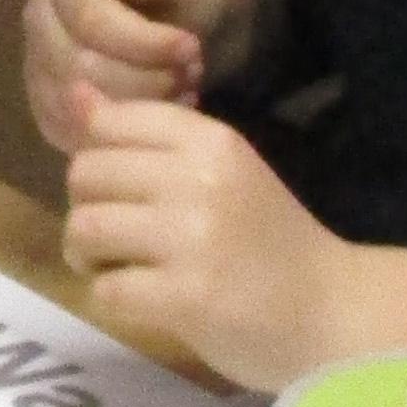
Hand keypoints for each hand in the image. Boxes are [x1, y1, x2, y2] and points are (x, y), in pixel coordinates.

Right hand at [22, 0, 274, 147]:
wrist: (183, 26)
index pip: (91, 22)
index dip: (144, 42)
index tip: (191, 49)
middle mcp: (39, 22)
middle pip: (81, 68)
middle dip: (145, 78)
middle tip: (190, 76)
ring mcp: (37, 67)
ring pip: (77, 107)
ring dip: (138, 109)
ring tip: (181, 94)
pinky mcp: (47, 108)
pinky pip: (74, 135)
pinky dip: (121, 132)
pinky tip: (158, 118)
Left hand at [60, 93, 406, 392]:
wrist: (332, 314)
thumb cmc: (271, 243)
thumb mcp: (220, 172)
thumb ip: (149, 138)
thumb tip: (75, 92)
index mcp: (213, 141)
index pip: (113, 121)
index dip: (97, 157)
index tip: (121, 188)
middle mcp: (201, 179)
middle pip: (86, 173)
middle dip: (88, 207)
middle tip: (117, 236)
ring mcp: (193, 238)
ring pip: (85, 227)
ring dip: (89, 256)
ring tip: (121, 268)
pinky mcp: (187, 297)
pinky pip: (105, 289)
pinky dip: (113, 299)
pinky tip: (144, 301)